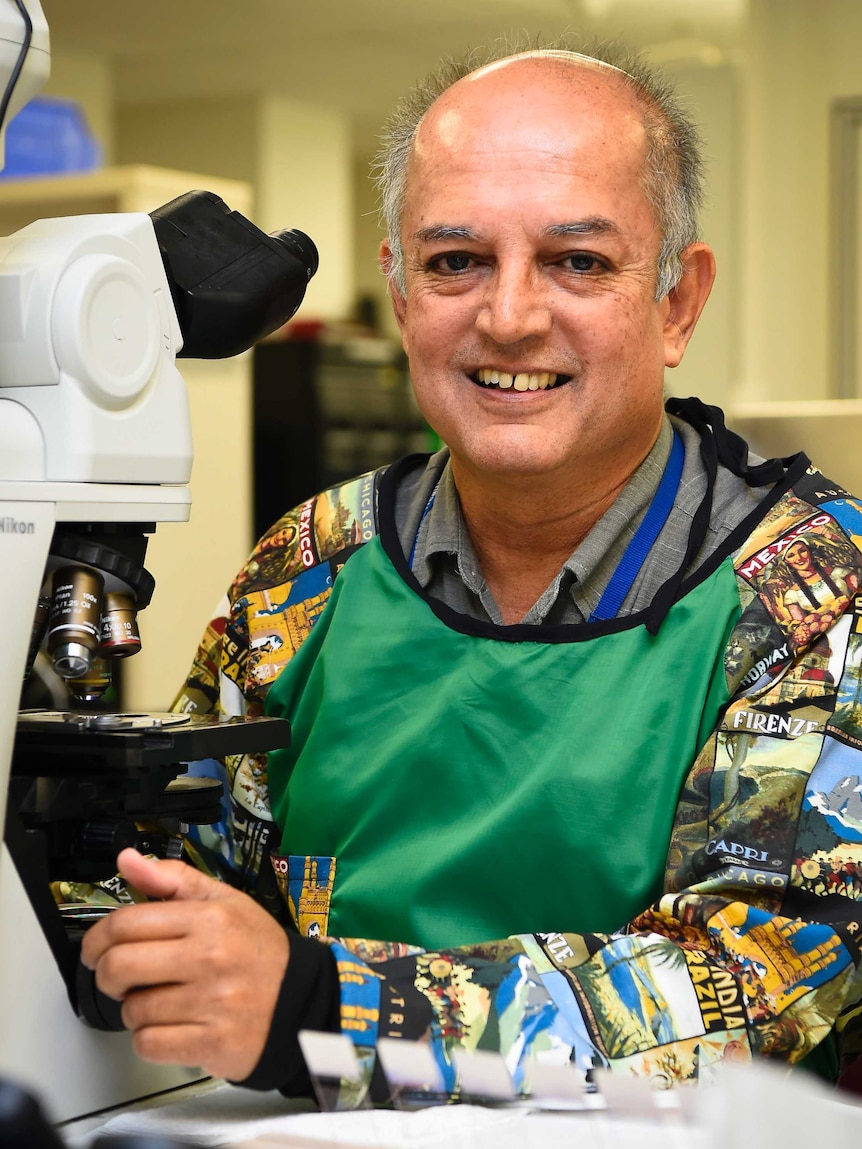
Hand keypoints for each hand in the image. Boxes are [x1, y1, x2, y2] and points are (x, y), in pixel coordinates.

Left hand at [80, 848, 289, 1080]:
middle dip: (108, 975)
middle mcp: (209, 958)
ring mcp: (211, 1003)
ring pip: (133, 1011)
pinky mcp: (212, 1043)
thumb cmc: (256, 948)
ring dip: (136, 1010)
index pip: (125, 924)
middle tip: (120, 978)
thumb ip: (172, 879)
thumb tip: (125, 859)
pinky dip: (150, 1039)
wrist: (301, 999)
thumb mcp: (223, 901)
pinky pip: (149, 1044)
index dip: (97, 939)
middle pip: (118, 967)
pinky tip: (170, 1025)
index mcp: (208, 918)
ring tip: (160, 1001)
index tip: (97, 949)